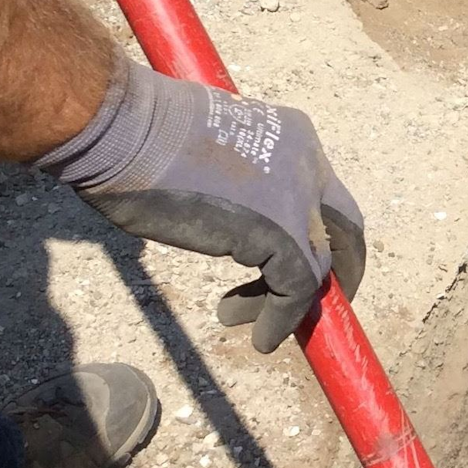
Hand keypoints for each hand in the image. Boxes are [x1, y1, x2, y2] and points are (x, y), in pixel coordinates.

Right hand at [37, 60, 365, 351]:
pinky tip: (260, 336)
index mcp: (293, 137)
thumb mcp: (212, 158)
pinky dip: (282, 317)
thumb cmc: (140, 140)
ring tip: (251, 321)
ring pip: (319, 264)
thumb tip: (243, 225)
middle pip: (343, 229)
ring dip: (292, 303)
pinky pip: (297, 286)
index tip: (289, 267)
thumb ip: (243, 185)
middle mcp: (307, 161)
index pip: (324, 196)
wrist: (123, 131)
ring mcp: (298, 195)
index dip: (318, 236)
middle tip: (301, 305)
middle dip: (331, 275)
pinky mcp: (280, 230)